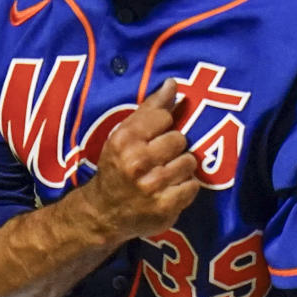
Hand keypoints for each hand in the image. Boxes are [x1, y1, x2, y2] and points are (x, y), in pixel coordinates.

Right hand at [83, 79, 199, 243]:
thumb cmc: (117, 167)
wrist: (104, 212)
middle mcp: (137, 162)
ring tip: (166, 175)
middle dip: (173, 148)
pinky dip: (185, 188)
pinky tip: (170, 190)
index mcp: (124, 140)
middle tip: (160, 159)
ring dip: (181, 168)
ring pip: (189, 162)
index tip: (154, 137)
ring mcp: (152, 186)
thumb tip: (172, 84)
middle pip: (180, 139)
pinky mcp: (165, 206)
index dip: (163, 126)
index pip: (164, 117)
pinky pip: (193, 186)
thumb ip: (150, 109)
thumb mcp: (124, 135)